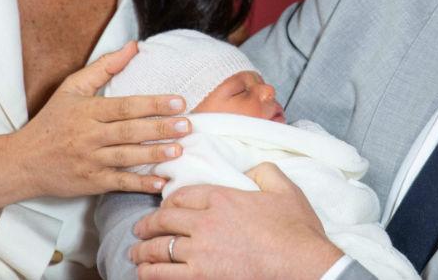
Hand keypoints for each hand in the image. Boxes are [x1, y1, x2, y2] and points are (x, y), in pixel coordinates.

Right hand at [8, 41, 191, 197]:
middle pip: (129, 131)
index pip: (125, 106)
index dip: (153, 104)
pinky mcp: (90, 182)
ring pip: (126, 157)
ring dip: (154, 155)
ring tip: (179, 150)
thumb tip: (134, 46)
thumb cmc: (52, 121)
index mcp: (87, 111)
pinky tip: (160, 182)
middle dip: (160, 128)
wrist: (22, 161)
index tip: (179, 102)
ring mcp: (90, 160)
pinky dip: (139, 184)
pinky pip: (118, 183)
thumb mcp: (72, 87)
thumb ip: (104, 66)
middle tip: (187, 125)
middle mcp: (89, 136)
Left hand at [131, 162, 343, 279]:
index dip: (169, 200)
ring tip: (136, 253)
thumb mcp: (285, 188)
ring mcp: (201, 253)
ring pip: (159, 249)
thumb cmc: (296, 229)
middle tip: (140, 229)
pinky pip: (165, 275)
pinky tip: (146, 273)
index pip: (182, 195)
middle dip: (147, 225)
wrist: (302, 265)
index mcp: (223, 198)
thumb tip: (250, 169)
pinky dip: (151, 273)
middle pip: (164, 220)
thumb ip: (264, 171)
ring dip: (143, 251)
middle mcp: (206, 223)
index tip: (164, 206)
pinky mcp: (201, 278)